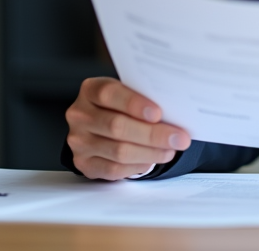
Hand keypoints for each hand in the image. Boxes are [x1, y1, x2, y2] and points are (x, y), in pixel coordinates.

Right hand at [65, 77, 190, 179]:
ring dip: (151, 152)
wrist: (98, 126)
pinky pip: (114, 169)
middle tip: (179, 138)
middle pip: (117, 126)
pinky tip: (152, 159)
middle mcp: (79, 114)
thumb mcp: (127, 94)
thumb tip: (174, 111)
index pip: (109, 94)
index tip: (158, 113)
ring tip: (170, 150)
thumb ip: (143, 98)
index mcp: (90, 90)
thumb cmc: (119, 106)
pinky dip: (137, 165)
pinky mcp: (83, 163)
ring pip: (119, 151)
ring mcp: (78, 141)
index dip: (134, 104)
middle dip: (153, 134)